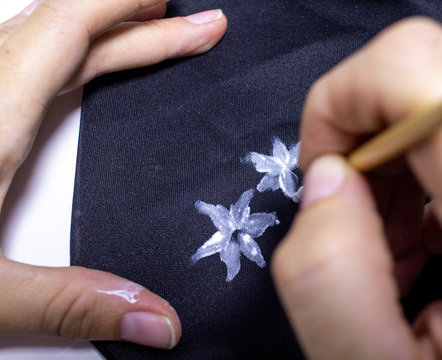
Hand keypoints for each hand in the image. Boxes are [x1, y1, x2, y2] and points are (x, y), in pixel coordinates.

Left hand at [0, 0, 225, 348]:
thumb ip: (71, 305)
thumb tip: (158, 321)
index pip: (66, 29)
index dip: (125, 5)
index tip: (175, 3)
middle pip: (67, 32)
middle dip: (137, 23)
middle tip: (194, 23)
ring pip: (45, 46)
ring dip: (106, 37)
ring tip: (153, 34)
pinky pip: (27, 69)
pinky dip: (72, 60)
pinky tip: (85, 74)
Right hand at [272, 17, 441, 358]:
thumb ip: (327, 276)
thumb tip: (326, 179)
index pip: (418, 72)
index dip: (343, 100)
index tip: (325, 165)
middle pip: (436, 82)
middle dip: (368, 143)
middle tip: (361, 220)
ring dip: (401, 164)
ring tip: (399, 243)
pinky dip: (435, 174)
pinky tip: (433, 239)